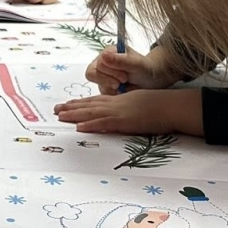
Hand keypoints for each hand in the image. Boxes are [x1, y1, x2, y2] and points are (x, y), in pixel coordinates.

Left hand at [55, 88, 182, 133]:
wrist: (171, 105)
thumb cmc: (161, 105)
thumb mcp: (141, 103)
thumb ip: (131, 107)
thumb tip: (126, 114)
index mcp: (120, 99)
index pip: (96, 100)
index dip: (81, 102)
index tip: (68, 103)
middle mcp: (116, 103)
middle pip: (89, 104)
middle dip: (71, 107)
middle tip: (56, 109)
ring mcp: (118, 111)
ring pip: (92, 112)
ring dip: (74, 115)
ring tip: (60, 116)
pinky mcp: (123, 121)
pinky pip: (103, 123)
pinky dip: (90, 125)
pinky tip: (79, 127)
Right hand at [86, 47, 174, 93]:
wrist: (152, 81)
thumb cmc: (146, 69)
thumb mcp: (137, 64)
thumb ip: (121, 60)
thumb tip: (103, 55)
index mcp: (109, 52)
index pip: (98, 63)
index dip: (110, 72)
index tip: (124, 76)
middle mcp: (102, 62)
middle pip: (92, 73)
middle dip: (110, 80)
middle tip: (125, 81)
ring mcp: (102, 75)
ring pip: (97, 84)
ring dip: (112, 88)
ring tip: (126, 86)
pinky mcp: (104, 86)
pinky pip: (103, 94)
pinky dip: (114, 95)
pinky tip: (124, 90)